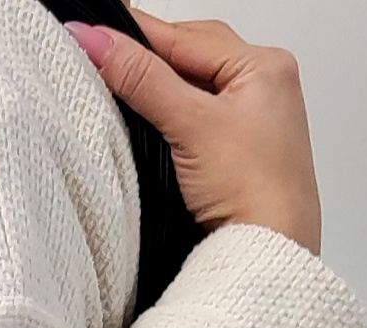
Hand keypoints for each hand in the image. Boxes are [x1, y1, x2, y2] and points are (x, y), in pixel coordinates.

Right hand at [64, 12, 322, 253]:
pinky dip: (174, 115)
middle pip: (191, 56)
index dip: (136, 36)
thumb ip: (142, 79)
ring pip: (194, 87)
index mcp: (264, 67)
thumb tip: (99, 41)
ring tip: (124, 92)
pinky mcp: (242, 152)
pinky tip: (156, 125)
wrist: (273, 256)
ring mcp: (255, 120)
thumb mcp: (192, 125)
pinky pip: (200, 117)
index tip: (93, 33)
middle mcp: (265, 87)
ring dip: (160, 88)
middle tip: (105, 64)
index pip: (185, 37)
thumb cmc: (257, 194)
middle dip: (149, 60)